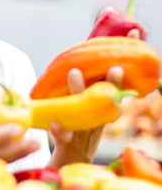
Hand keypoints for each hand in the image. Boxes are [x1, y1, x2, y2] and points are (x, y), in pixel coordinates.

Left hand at [48, 28, 138, 167]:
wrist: (70, 155)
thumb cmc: (79, 121)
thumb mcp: (86, 99)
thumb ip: (88, 76)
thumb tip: (88, 45)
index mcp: (103, 101)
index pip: (116, 78)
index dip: (127, 57)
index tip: (134, 34)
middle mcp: (98, 114)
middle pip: (108, 96)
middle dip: (112, 82)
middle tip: (114, 67)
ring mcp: (85, 128)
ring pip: (86, 111)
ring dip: (80, 90)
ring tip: (74, 72)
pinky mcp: (69, 142)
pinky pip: (64, 136)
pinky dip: (59, 131)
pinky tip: (54, 124)